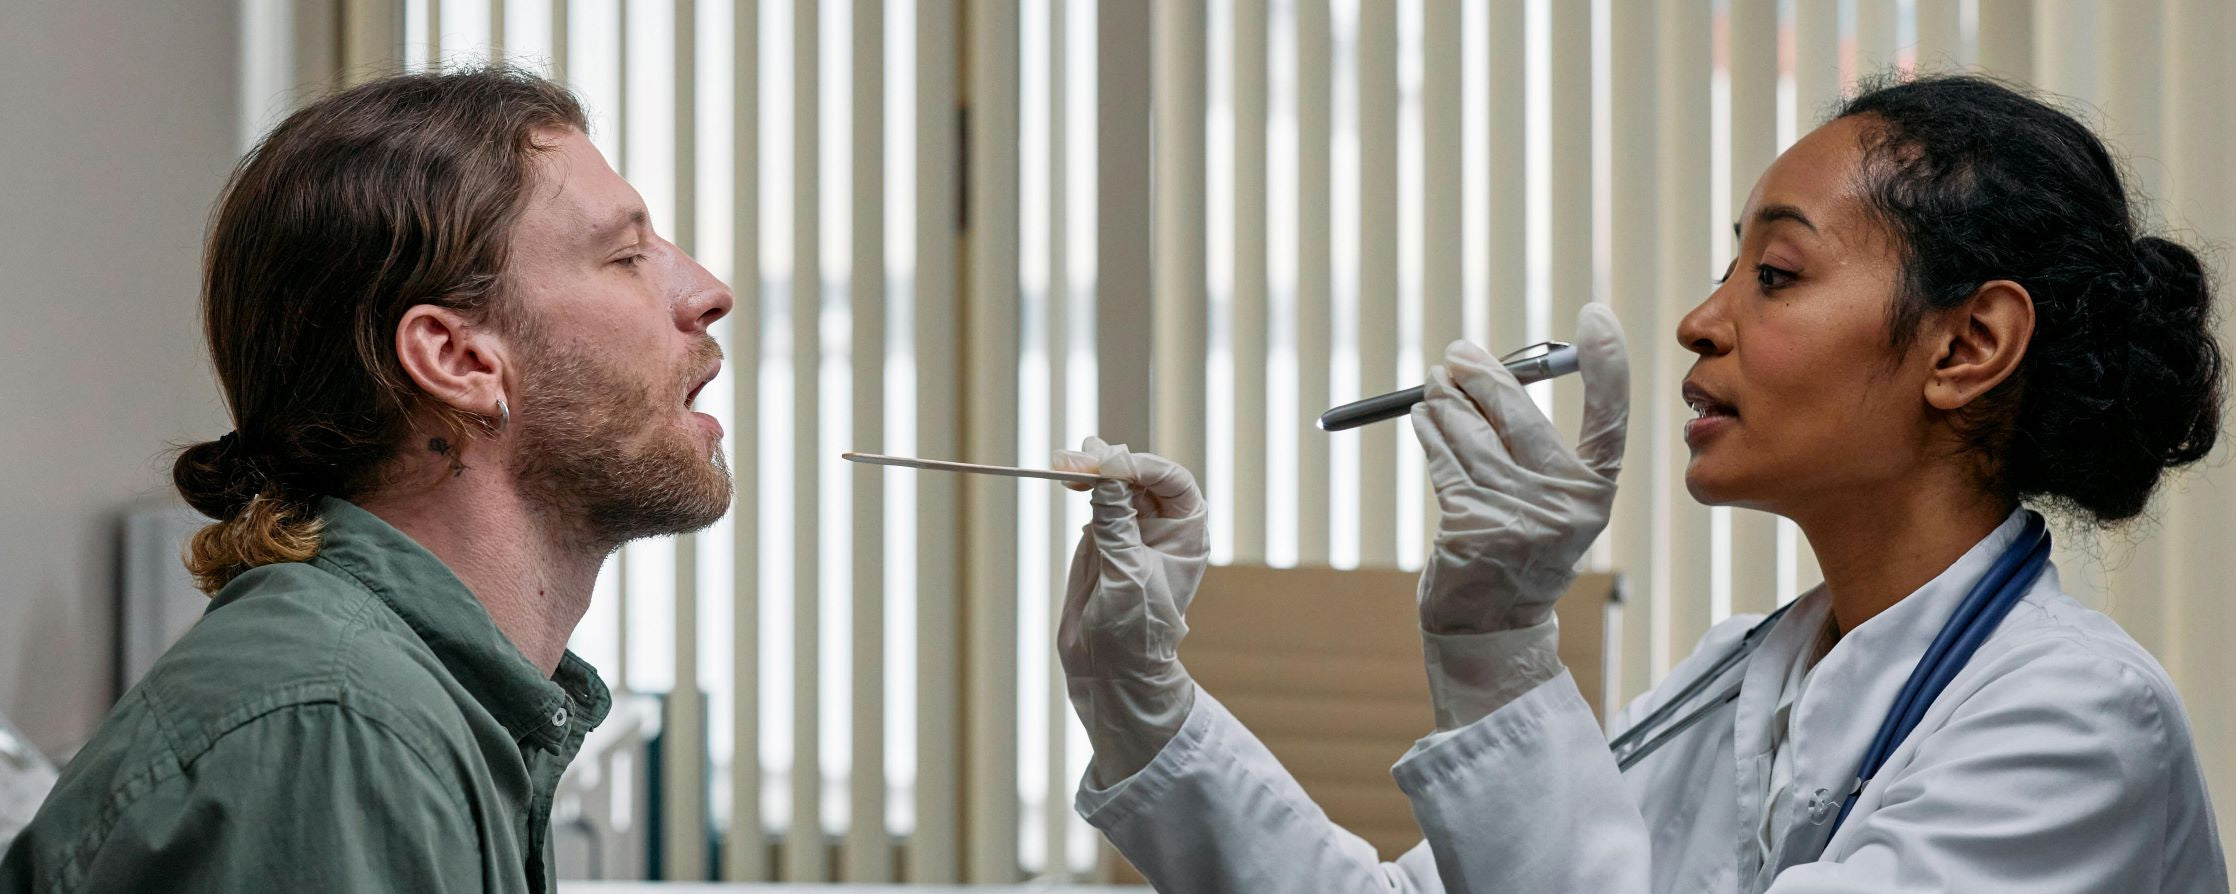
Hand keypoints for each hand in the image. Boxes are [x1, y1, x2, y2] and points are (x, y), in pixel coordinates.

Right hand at [1051, 437, 1210, 784]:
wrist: (1111, 669)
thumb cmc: (1135, 629)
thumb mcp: (1127, 572)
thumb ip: (1117, 520)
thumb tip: (1111, 467)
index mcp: (1186, 532)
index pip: (1170, 480)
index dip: (1140, 466)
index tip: (1108, 467)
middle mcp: (1162, 525)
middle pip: (1138, 476)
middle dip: (1107, 464)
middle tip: (1072, 460)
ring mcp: (1131, 529)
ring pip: (1115, 484)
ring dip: (1090, 470)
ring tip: (1062, 462)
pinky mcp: (1102, 538)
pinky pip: (1095, 502)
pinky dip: (1081, 486)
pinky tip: (1067, 475)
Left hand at [1411, 303, 1628, 633]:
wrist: (1492, 625)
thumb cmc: (1520, 549)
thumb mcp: (1550, 504)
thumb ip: (1535, 449)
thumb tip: (1492, 376)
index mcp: (1595, 494)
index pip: (1611, 418)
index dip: (1608, 364)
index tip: (1595, 316)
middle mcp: (1564, 504)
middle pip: (1520, 414)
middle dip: (1483, 375)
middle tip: (1459, 354)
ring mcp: (1517, 516)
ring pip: (1471, 434)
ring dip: (1446, 400)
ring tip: (1434, 384)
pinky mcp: (1471, 524)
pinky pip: (1445, 460)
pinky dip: (1431, 432)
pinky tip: (1424, 417)